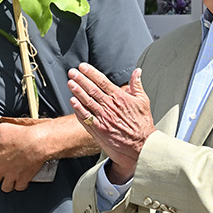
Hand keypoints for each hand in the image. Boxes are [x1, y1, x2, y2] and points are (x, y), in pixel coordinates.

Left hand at [0, 120, 49, 192]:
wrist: (37, 143)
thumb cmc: (20, 135)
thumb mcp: (3, 128)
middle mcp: (1, 168)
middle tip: (1, 171)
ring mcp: (12, 175)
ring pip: (5, 187)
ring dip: (7, 184)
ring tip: (9, 180)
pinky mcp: (23, 179)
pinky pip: (19, 187)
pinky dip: (20, 185)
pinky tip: (21, 181)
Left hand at [67, 64, 154, 183]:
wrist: (142, 145)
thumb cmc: (142, 123)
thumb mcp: (143, 101)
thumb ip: (137, 85)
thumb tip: (137, 71)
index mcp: (120, 97)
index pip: (103, 81)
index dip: (91, 73)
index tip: (83, 67)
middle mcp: (110, 106)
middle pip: (92, 90)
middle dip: (81, 79)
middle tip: (72, 72)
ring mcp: (104, 118)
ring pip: (88, 102)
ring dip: (77, 92)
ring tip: (70, 83)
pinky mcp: (100, 129)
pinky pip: (87, 117)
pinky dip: (79, 109)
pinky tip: (72, 102)